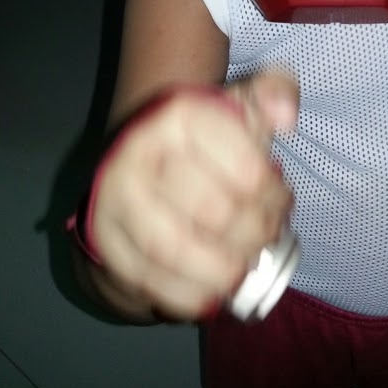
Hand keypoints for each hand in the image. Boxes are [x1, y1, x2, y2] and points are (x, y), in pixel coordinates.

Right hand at [89, 72, 297, 320]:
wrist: (143, 168)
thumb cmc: (207, 143)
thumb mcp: (243, 106)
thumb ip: (275, 92)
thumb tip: (284, 116)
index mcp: (181, 113)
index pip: (247, 170)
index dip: (274, 195)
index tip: (280, 199)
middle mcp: (139, 150)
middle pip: (215, 212)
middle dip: (253, 234)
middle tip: (267, 236)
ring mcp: (114, 196)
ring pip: (175, 249)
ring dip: (221, 270)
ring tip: (242, 267)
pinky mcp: (103, 238)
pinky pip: (149, 281)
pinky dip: (188, 296)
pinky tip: (211, 292)